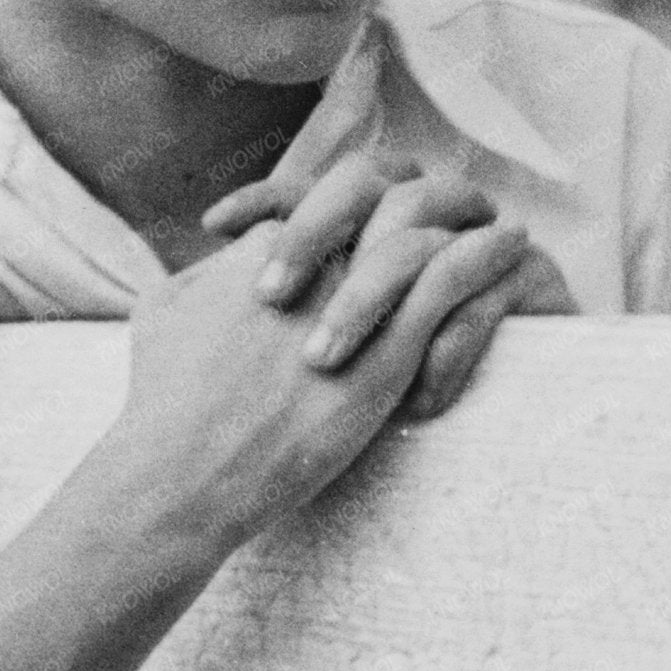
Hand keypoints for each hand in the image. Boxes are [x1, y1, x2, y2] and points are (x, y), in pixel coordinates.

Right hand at [108, 163, 528, 555]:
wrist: (178, 475)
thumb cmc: (160, 403)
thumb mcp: (164, 311)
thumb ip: (206, 272)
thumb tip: (232, 251)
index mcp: (262, 246)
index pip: (330, 201)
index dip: (364, 209)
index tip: (394, 214)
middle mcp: (309, 264)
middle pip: (385, 201)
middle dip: (427, 195)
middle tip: (464, 203)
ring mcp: (347, 309)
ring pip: (423, 236)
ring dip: (471, 222)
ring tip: (504, 226)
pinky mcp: (380, 359)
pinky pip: (446, 288)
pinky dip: (484, 260)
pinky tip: (510, 250)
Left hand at [208, 158, 574, 419]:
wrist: (512, 414)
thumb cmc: (387, 388)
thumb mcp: (312, 341)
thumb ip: (262, 304)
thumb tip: (190, 277)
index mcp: (377, 220)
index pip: (318, 182)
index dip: (267, 195)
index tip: (214, 226)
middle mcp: (430, 217)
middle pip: (370, 180)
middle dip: (312, 232)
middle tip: (268, 299)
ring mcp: (483, 241)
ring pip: (418, 240)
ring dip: (367, 297)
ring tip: (323, 362)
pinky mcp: (531, 280)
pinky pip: (481, 298)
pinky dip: (443, 352)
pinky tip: (411, 404)